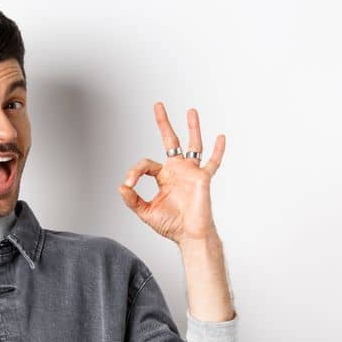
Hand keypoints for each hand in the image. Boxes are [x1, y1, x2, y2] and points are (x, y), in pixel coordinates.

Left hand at [117, 102, 226, 242]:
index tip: (129, 183)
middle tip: (158, 106)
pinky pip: (213, 163)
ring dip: (192, 128)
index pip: (146, 165)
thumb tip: (121, 186)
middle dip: (164, 123)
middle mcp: (178, 171)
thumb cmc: (171, 224)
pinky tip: (220, 137)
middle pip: (170, 141)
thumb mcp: (145, 211)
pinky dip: (217, 151)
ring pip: (193, 145)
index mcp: (164, 177)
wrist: (188, 235)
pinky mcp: (203, 179)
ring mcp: (191, 172)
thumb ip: (132, 199)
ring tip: (190, 111)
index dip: (135, 171)